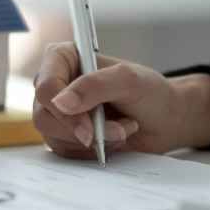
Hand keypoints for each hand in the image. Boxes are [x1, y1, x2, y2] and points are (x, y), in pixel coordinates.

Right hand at [33, 42, 209, 158]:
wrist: (164, 120)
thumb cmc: (150, 93)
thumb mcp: (129, 81)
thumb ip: (95, 86)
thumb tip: (61, 102)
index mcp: (63, 58)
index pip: (45, 86)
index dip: (63, 112)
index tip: (89, 130)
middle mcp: (55, 84)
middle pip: (45, 116)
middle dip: (84, 130)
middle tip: (118, 130)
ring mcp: (57, 111)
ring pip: (54, 136)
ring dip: (94, 140)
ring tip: (122, 129)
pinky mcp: (63, 134)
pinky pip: (65, 151)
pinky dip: (93, 150)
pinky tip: (113, 139)